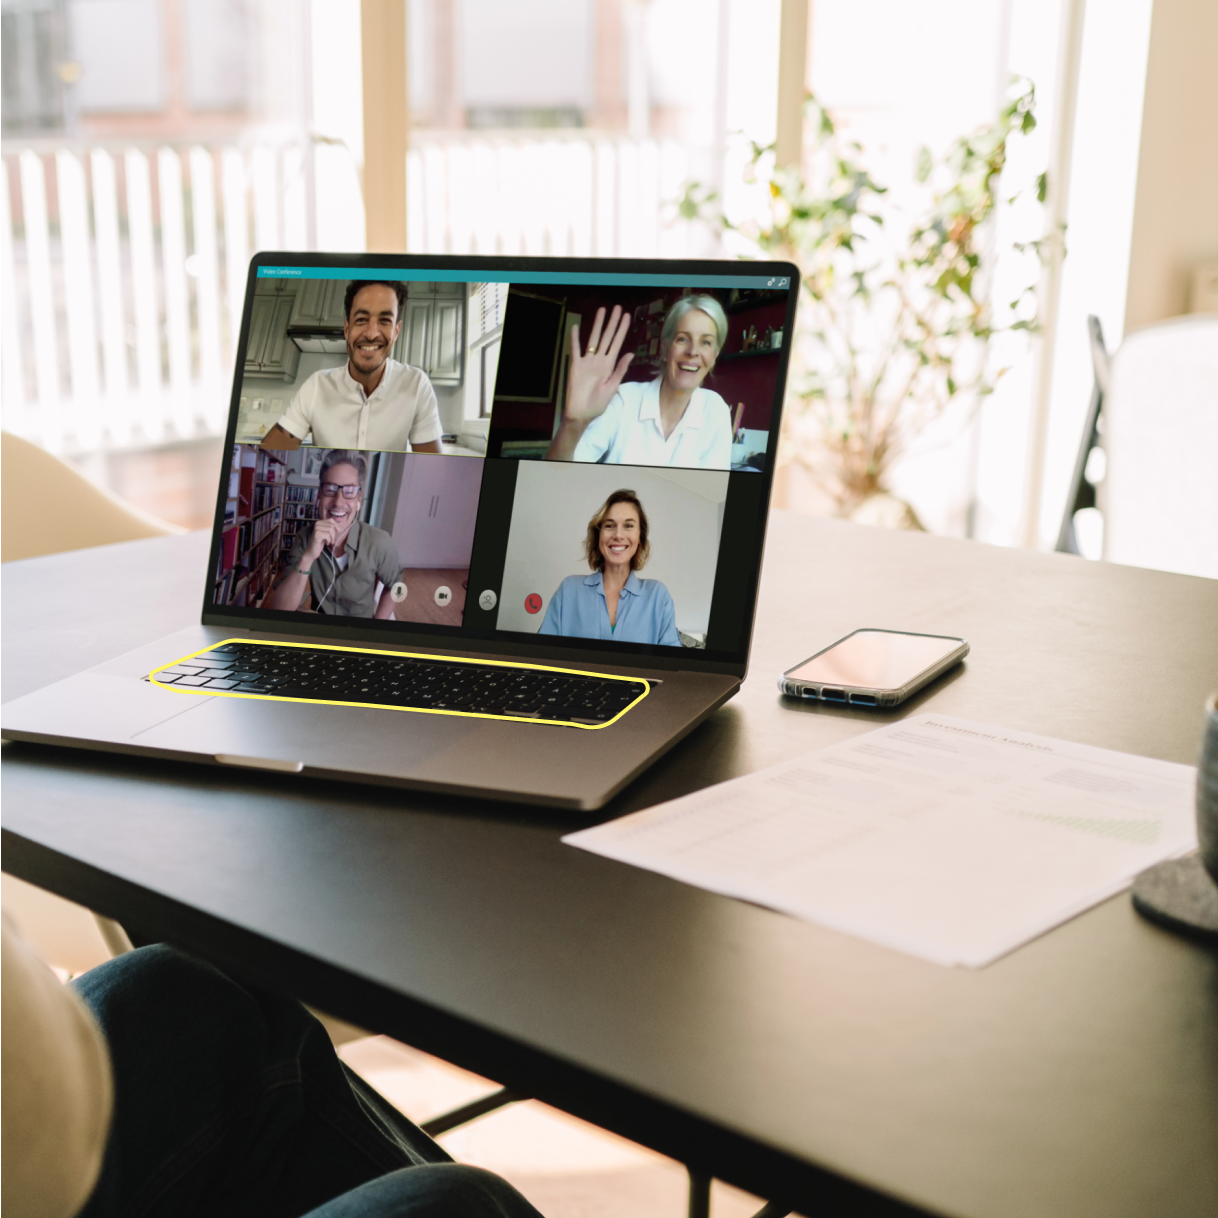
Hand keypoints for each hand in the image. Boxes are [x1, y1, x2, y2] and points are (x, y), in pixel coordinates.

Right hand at [304, 518, 339, 563]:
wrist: (313, 550)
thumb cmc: (321, 542)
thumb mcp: (326, 533)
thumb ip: (331, 528)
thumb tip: (339, 527)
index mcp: (319, 522)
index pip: (331, 520)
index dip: (336, 525)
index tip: (338, 531)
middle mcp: (317, 524)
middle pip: (331, 526)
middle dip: (334, 534)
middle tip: (332, 540)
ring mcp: (316, 528)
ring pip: (330, 530)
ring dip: (332, 538)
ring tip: (329, 542)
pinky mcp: (317, 534)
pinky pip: (327, 535)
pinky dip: (329, 540)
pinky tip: (326, 543)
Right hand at [564, 306, 632, 424]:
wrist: (581, 414)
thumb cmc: (597, 404)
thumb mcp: (612, 387)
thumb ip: (620, 370)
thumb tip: (630, 354)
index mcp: (609, 365)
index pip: (617, 343)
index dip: (622, 330)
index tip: (626, 317)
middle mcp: (599, 360)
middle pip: (607, 337)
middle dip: (612, 322)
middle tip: (617, 308)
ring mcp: (587, 361)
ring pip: (593, 339)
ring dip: (597, 325)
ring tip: (602, 310)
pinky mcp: (575, 365)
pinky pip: (575, 349)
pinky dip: (575, 339)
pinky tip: (576, 327)